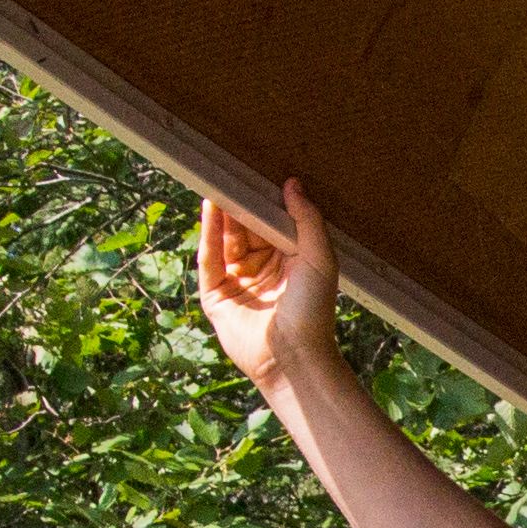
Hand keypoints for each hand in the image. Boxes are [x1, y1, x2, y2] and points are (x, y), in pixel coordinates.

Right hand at [197, 182, 338, 403]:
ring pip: (225, 239)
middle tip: (230, 172)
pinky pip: (209, 259)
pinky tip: (210, 208)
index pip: (270, 223)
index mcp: (289, 259)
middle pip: (245, 228)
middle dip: (238, 203)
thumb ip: (307, 219)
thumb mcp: (318, 257)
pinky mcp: (216, 295)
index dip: (263, 201)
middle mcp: (262, 268)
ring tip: (217, 183)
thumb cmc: (314, 309)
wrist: (293, 356)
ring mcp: (237, 280)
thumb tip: (292, 183)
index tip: (256, 174)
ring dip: (222, 213)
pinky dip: (208, 234)